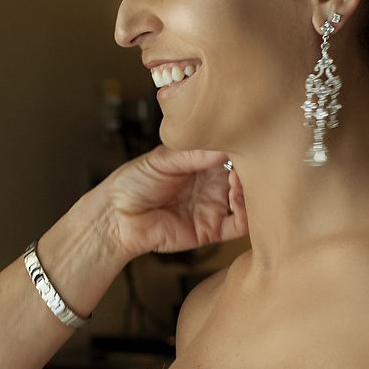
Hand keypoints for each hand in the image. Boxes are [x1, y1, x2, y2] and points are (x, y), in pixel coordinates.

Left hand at [93, 146, 244, 259]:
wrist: (115, 216)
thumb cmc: (133, 183)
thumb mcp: (164, 158)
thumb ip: (196, 151)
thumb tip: (226, 142)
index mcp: (202, 162)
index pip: (234, 152)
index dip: (243, 146)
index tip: (246, 138)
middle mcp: (212, 184)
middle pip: (246, 175)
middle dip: (252, 166)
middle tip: (249, 157)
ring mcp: (214, 207)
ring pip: (248, 199)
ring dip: (252, 187)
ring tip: (242, 175)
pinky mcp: (212, 230)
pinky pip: (240, 224)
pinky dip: (246, 210)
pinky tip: (237, 195)